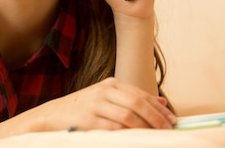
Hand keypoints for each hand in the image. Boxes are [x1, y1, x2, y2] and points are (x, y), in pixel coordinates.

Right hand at [36, 77, 175, 130]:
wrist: (51, 115)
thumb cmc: (82, 109)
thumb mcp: (106, 99)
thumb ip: (132, 99)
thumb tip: (161, 102)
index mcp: (110, 84)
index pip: (141, 95)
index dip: (159, 108)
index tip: (173, 119)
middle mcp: (103, 92)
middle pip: (137, 104)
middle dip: (156, 118)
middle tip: (168, 129)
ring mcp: (95, 105)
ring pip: (128, 117)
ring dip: (146, 128)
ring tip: (156, 136)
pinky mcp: (88, 120)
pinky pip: (114, 129)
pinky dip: (128, 134)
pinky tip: (137, 139)